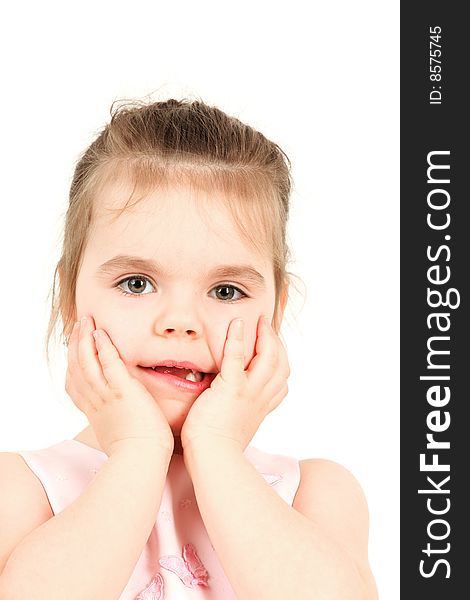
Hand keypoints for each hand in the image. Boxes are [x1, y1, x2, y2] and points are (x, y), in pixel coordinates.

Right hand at [65, 316, 173, 456]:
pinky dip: (104, 348)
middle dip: (75, 345)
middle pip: (77, 368)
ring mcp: (108, 396)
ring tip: (86, 322)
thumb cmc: (137, 451)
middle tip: (78, 327)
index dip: (73, 365)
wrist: (142, 459)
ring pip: (87, 362)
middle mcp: (96, 401)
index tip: (74, 351)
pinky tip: (102, 333)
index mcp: (94, 412)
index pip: (76, 384)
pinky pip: (110, 365)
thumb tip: (122, 420)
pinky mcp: (124, 391)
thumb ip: (116, 421)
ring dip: (85, 339)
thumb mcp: (117, 434)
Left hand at [180, 315, 289, 451]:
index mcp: (261, 409)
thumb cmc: (215, 449)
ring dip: (266, 337)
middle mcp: (260, 399)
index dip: (281, 365)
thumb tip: (231, 412)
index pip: (281, 384)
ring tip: (260, 322)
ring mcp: (248, 392)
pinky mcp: (231, 388)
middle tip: (268, 329)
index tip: (274, 353)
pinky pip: (238, 358)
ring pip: (269, 359)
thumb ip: (237, 416)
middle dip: (278, 345)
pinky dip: (238, 339)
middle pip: (281, 366)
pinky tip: (236, 324)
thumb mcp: (236, 430)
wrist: (211, 458)